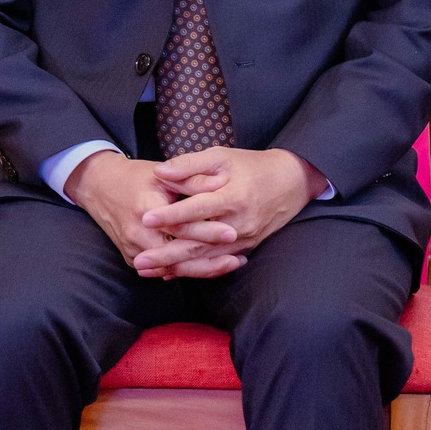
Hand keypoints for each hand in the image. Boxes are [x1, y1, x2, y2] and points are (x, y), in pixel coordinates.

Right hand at [64, 150, 242, 278]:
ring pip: (171, 268)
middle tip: (238, 258)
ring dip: (201, 269)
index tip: (231, 233)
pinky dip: (186, 270)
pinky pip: (162, 270)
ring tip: (232, 264)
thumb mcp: (161, 173)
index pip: (179, 226)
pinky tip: (210, 267)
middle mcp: (136, 233)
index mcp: (145, 209)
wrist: (99, 187)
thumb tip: (219, 186)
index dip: (206, 231)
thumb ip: (188, 181)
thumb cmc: (135, 177)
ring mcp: (132, 249)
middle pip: (177, 255)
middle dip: (209, 260)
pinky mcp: (131, 258)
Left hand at [135, 145, 327, 278]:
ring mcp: (243, 240)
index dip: (171, 214)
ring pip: (205, 259)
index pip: (197, 209)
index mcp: (233, 197)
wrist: (291, 183)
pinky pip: (215, 263)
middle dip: (166, 254)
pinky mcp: (244, 248)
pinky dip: (192, 269)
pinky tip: (170, 273)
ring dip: (175, 267)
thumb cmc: (252, 166)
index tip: (145, 218)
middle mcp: (238, 223)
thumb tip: (159, 171)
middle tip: (139, 260)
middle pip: (198, 243)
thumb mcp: (222, 157)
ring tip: (147, 270)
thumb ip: (190, 165)